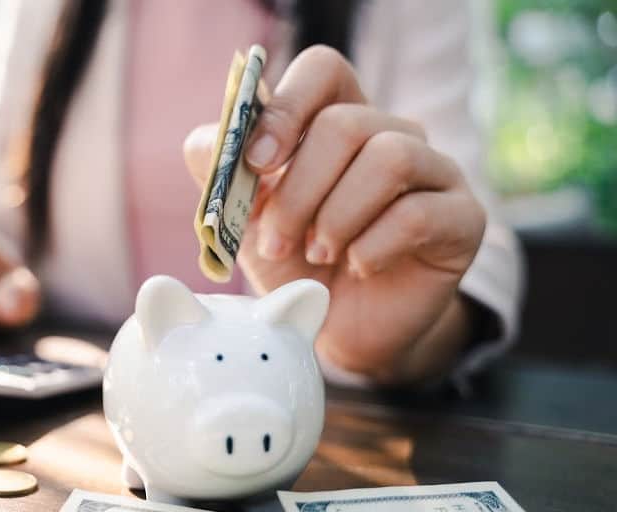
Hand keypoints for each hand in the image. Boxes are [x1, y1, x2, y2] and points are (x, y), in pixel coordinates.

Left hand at [185, 46, 485, 384]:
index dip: (287, 108)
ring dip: (337, 215)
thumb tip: (214, 140)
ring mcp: (435, 171)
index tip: (257, 163)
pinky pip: (417, 213)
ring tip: (318, 254)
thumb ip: (224, 172)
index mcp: (338, 119)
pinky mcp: (463, 217)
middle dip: (299, 189)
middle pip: (346, 123)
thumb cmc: (295, 262)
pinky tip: (358, 267)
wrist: (340, 328)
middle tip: (278, 240)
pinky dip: (372, 247)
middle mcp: (392, 133)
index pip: (323, 70)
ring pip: (389, 157)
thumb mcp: (246, 216)